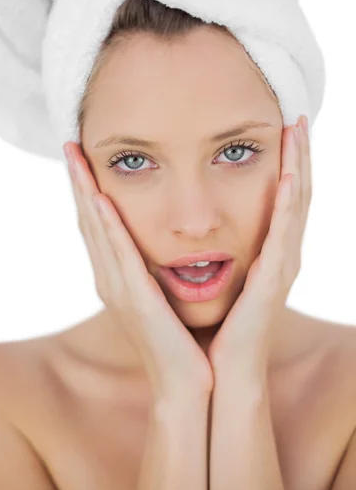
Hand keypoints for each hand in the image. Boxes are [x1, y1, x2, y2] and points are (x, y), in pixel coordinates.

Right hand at [63, 142, 213, 400]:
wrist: (189, 384)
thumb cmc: (182, 342)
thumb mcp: (164, 299)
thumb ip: (155, 272)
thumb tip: (160, 246)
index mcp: (119, 280)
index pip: (98, 227)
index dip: (87, 192)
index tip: (83, 159)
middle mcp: (111, 282)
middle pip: (89, 223)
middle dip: (78, 184)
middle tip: (70, 147)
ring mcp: (119, 291)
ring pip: (97, 233)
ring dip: (84, 193)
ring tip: (75, 159)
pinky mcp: (135, 301)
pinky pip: (119, 256)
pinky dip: (107, 227)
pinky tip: (98, 199)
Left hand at [208, 115, 310, 372]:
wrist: (214, 373)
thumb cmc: (211, 328)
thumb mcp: (213, 279)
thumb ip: (213, 250)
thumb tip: (190, 227)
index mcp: (266, 253)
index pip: (280, 198)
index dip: (286, 163)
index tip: (280, 127)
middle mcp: (279, 256)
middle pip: (295, 193)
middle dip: (298, 154)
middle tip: (296, 116)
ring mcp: (280, 268)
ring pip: (295, 206)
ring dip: (298, 165)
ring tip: (297, 129)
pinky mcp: (272, 281)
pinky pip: (282, 234)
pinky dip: (287, 203)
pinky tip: (288, 175)